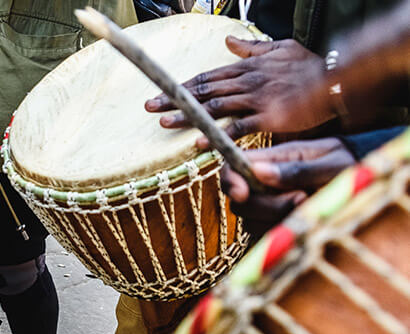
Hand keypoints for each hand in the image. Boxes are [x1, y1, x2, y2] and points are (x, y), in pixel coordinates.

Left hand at [146, 37, 333, 139]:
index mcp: (246, 68)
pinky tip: (199, 142)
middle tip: (148, 107)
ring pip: (214, 107)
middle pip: (203, 90)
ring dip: (188, 116)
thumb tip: (230, 41)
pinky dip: (217, 135)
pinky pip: (238, 127)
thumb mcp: (281, 48)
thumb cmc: (309, 66)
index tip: (159, 91)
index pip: (206, 76)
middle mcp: (246, 82)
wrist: (335, 80)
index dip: (181, 85)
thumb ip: (253, 48)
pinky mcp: (268, 117)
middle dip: (174, 99)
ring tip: (164, 122)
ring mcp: (255, 99)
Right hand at [221, 138, 355, 234]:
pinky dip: (280, 231)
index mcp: (271, 159)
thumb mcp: (330, 161)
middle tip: (300, 197)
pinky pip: (264, 234)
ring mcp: (268, 205)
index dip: (230, 181)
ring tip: (308, 204)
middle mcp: (263, 183)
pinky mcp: (274, 224)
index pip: (233, 167)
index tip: (243, 193)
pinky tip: (303, 220)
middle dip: (264, 206)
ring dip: (276, 219)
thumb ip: (296, 168)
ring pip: (249, 221)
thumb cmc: (349, 162)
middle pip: (239, 201)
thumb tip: (259, 171)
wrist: (365, 176)